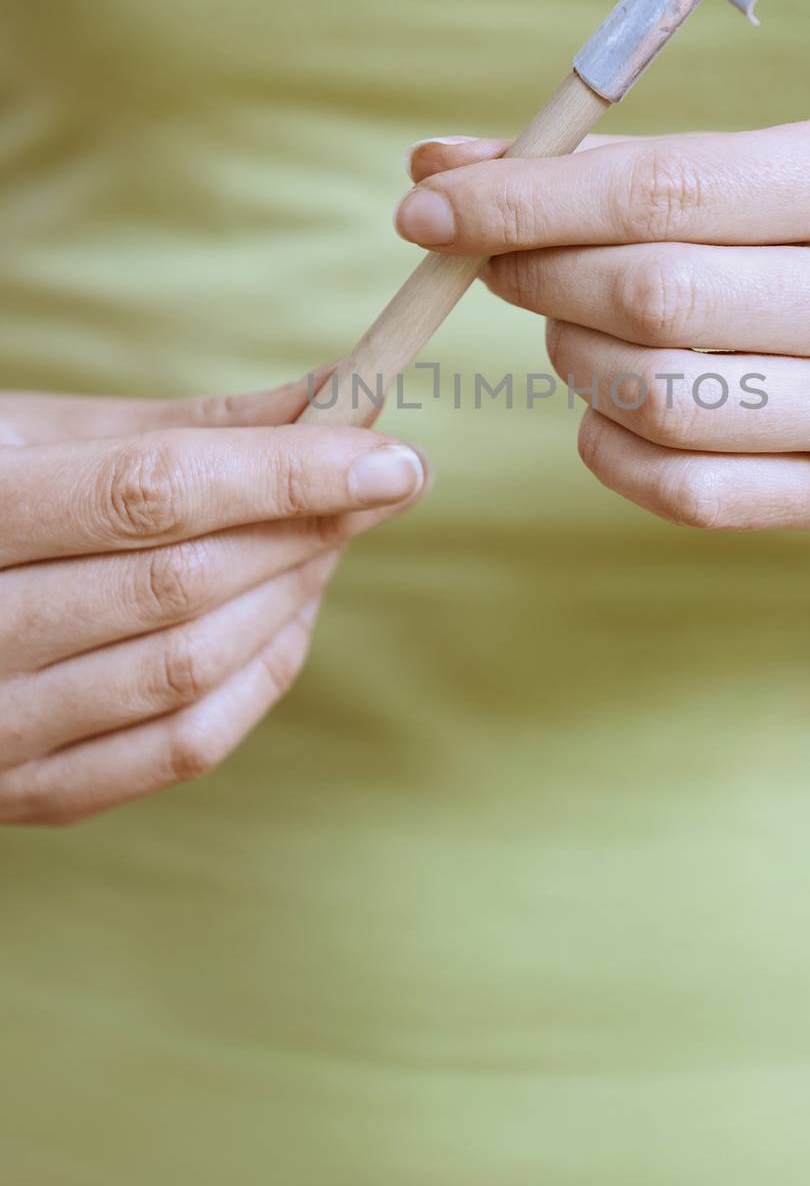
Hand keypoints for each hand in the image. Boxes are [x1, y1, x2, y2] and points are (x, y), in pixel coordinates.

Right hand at [0, 380, 426, 824]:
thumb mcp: (33, 437)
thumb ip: (181, 428)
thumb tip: (329, 397)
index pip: (152, 493)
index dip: (285, 471)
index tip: (393, 452)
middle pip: (182, 584)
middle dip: (306, 526)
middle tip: (382, 481)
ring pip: (190, 669)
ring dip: (293, 596)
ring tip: (334, 536)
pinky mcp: (28, 793)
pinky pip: (177, 748)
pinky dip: (258, 677)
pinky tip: (291, 615)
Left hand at [399, 115, 809, 539]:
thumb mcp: (792, 161)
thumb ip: (626, 163)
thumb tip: (443, 160)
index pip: (664, 188)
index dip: (524, 200)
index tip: (430, 200)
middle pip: (652, 296)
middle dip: (537, 276)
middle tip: (496, 261)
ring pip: (660, 399)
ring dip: (571, 360)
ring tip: (570, 327)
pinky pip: (687, 491)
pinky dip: (610, 447)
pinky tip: (607, 407)